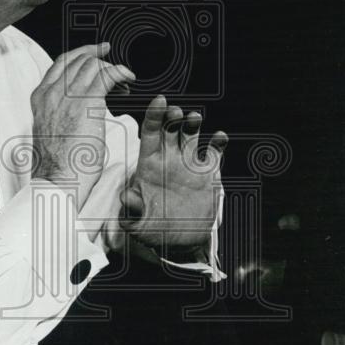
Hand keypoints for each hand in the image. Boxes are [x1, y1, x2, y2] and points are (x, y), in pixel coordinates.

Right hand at [31, 43, 134, 209]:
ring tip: (124, 82)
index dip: (82, 53)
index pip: (61, 63)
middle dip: (100, 60)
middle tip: (117, 67)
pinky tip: (128, 79)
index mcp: (40, 98)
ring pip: (93, 66)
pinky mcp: (87, 104)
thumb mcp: (49, 130)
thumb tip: (72, 109)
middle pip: (78, 61)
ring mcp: (68, 96)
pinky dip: (120, 72)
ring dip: (112, 69)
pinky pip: (106, 75)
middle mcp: (51, 92)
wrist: (58, 179)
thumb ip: (57, 113)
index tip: (97, 52)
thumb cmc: (56, 164)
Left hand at [120, 94, 226, 248]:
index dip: (154, 116)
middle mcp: (169, 159)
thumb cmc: (154, 231)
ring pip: (191, 135)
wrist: (180, 243)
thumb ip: (132, 210)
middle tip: (175, 112)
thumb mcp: (138, 224)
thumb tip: (125, 197)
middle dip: (172, 117)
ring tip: (194, 118)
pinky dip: (218, 143)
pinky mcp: (208, 174)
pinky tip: (219, 138)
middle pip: (170, 129)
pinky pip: (215, 153)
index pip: (150, 133)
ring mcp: (189, 164)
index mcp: (149, 165)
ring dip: (193, 123)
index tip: (160, 101)